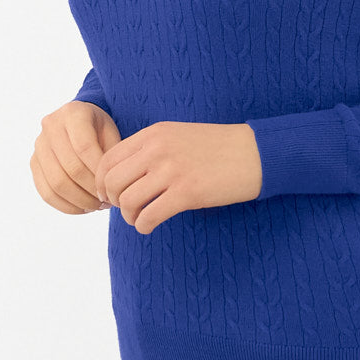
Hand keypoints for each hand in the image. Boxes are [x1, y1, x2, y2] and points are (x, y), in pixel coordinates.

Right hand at [31, 100, 121, 213]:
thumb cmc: (100, 129)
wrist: (79, 122)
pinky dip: (66, 206)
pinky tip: (84, 208)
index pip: (84, 147)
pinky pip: (46, 192)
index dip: (99, 172)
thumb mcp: (111, 133)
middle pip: (70, 168)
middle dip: (92, 190)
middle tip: (108, 201)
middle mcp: (51, 126)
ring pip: (57, 183)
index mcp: (73, 113)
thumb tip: (110, 187)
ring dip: (80, 201)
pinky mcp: (33, 163)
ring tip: (98, 206)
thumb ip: (112, 155)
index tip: (113, 186)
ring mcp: (39, 145)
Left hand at [95, 120, 262, 232]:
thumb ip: (151, 149)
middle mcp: (157, 150)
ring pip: (127, 201)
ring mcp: (171, 171)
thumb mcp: (178, 136)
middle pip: (112, 181)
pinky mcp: (186, 193)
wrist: (256, 153)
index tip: (110, 194)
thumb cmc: (219, 147)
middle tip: (124, 208)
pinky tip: (149, 226)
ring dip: (128, 216)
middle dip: (113, 200)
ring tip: (139, 218)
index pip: (108, 159)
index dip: (102, 182)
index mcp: (153, 134)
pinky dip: (143, 226)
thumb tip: (124, 176)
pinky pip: (148, 216)